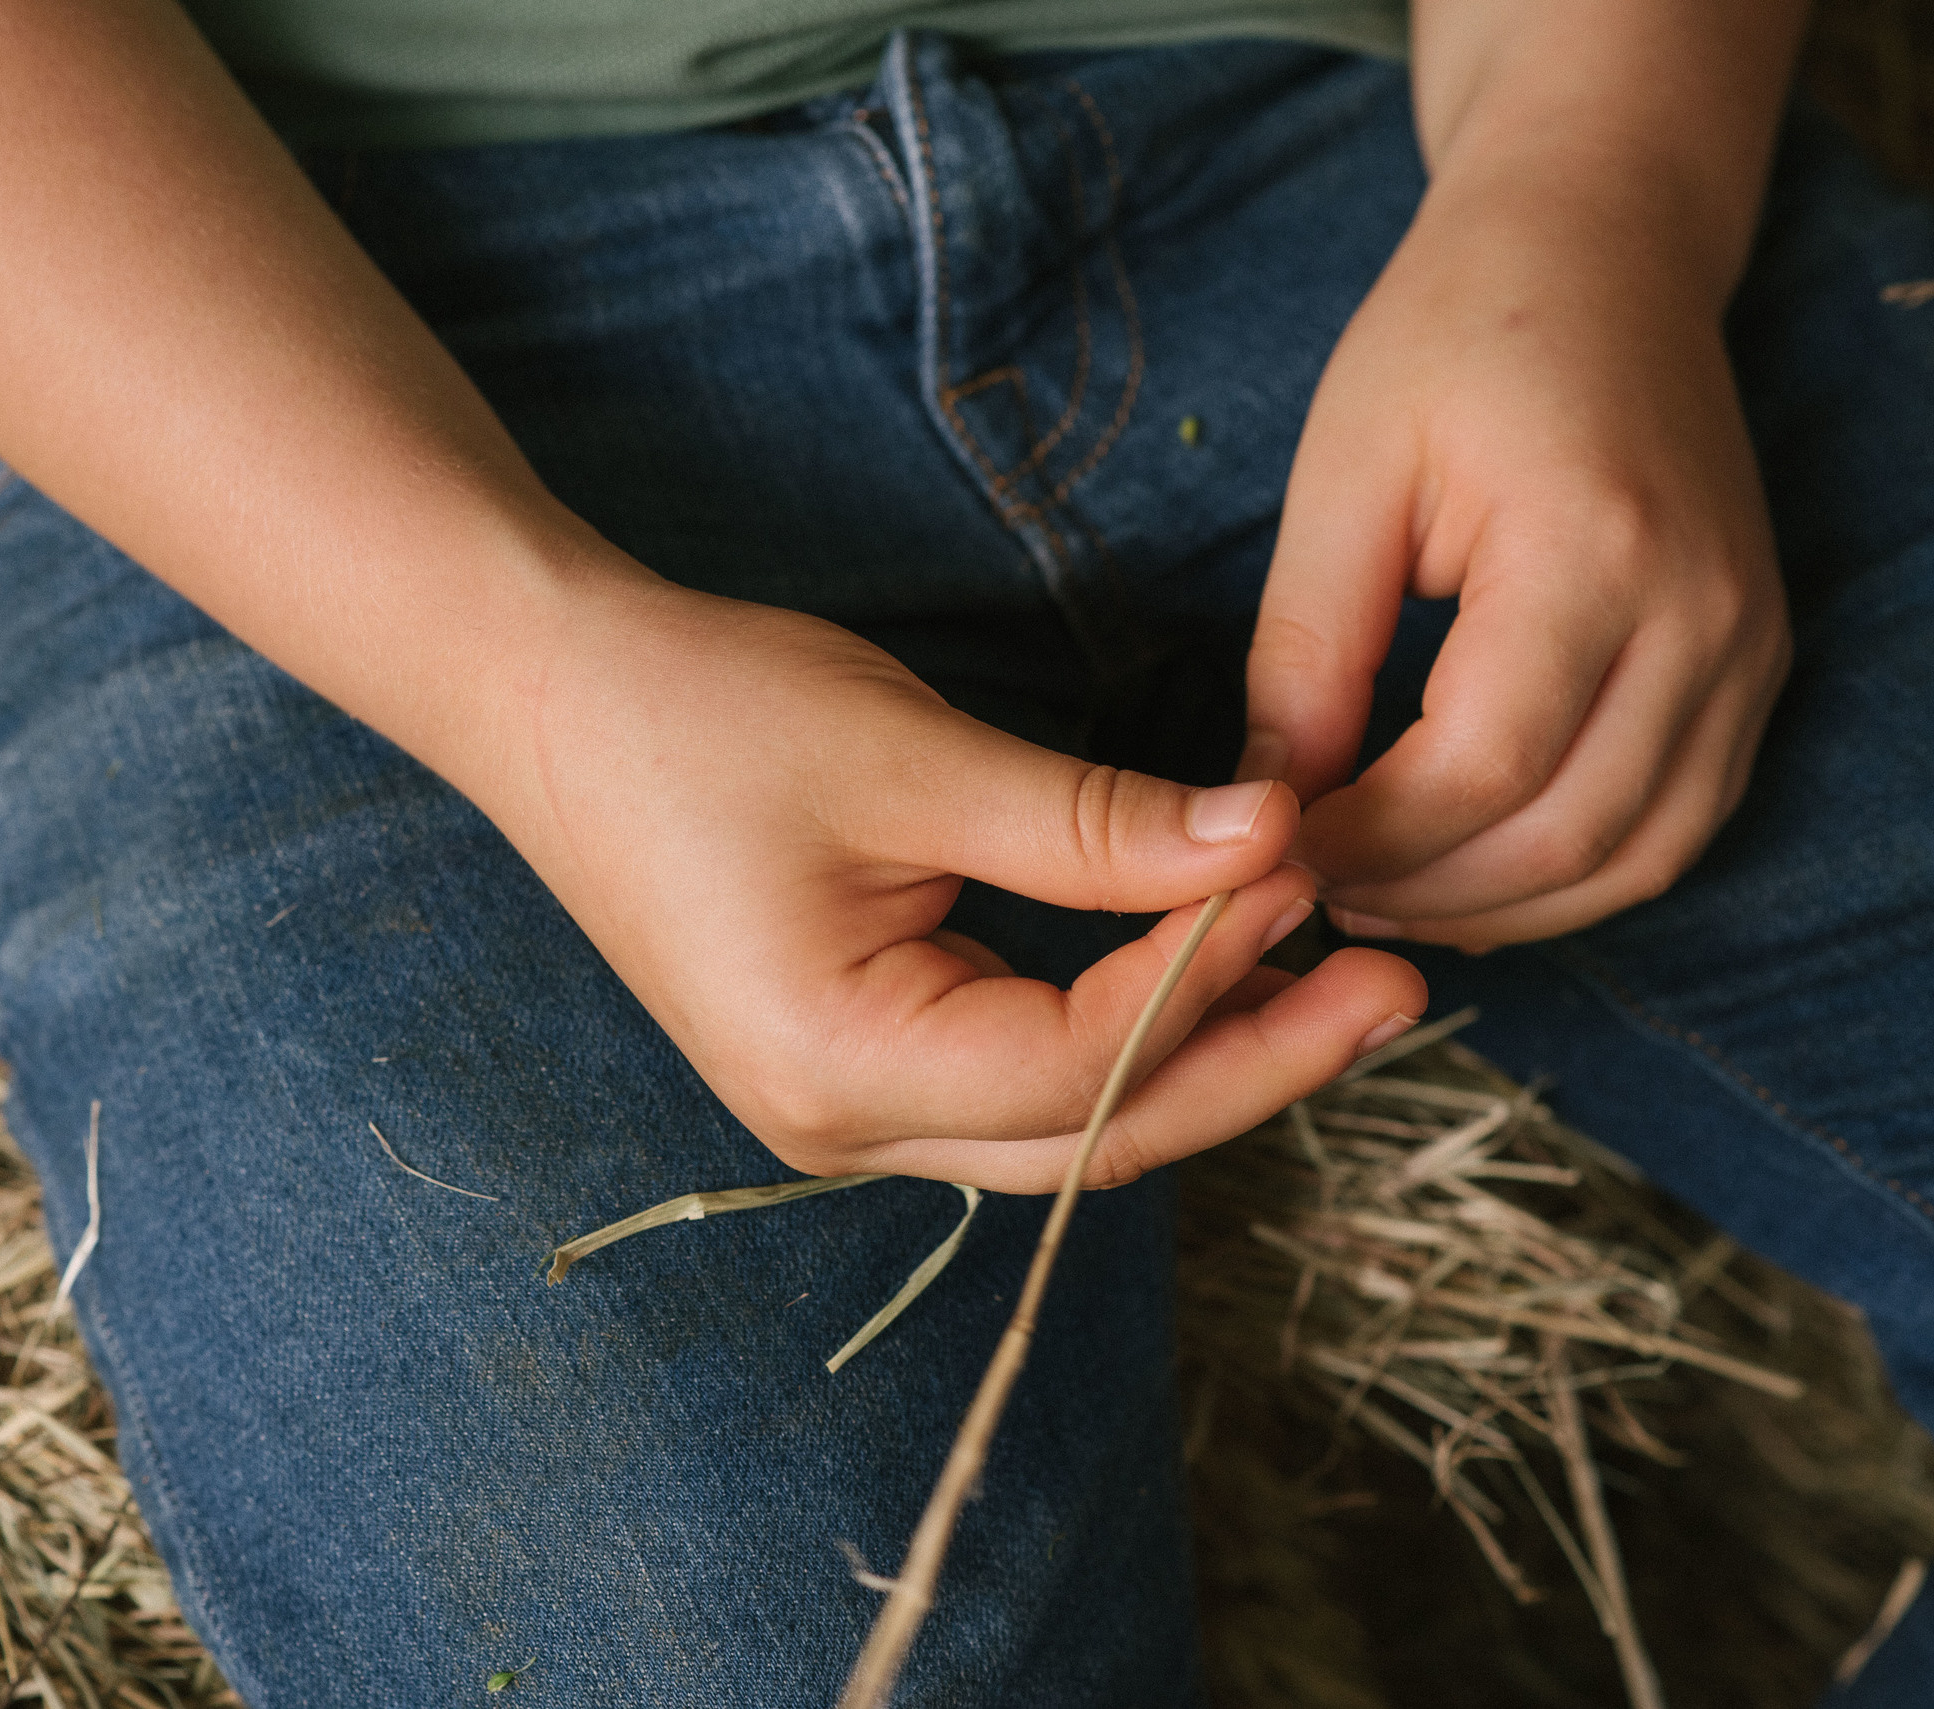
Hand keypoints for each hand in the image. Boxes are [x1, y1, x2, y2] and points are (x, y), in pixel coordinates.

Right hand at [467, 563, 1427, 1191]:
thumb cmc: (696, 708)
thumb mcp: (910, 758)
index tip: (1309, 872)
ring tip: (1330, 976)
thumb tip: (1270, 837)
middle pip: (1093, 1134)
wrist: (539, 687)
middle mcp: (840, 1126)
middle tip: (1395, 985)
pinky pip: (1017, 1077)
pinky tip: (1204, 970)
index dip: (1214, 979)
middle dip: (1252, 1061)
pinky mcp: (851, 1057)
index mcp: (841, 1069)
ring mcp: (841, 1106)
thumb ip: (1095, 823)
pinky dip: (1119, 1028)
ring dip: (1197, 1050)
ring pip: (1064, 1120)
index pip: (1083, 1063)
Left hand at [1241, 177, 1792, 951]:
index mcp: (1596, 548)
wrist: (1604, 251)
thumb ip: (1306, 655)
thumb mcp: (1344, 476)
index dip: (1368, 840)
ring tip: (1376, 892)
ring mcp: (1749, 649)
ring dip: (1497, 909)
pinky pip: (1675, 827)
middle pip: (1566, 840)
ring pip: (1633, 861)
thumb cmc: (1456, 337)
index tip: (1272, 851)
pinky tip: (1466, 868)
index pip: (1481, 768)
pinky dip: (1571, 877)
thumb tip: (1266, 808)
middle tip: (1309, 889)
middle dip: (1423, 894)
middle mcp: (1704, 615)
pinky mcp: (1757, 668)